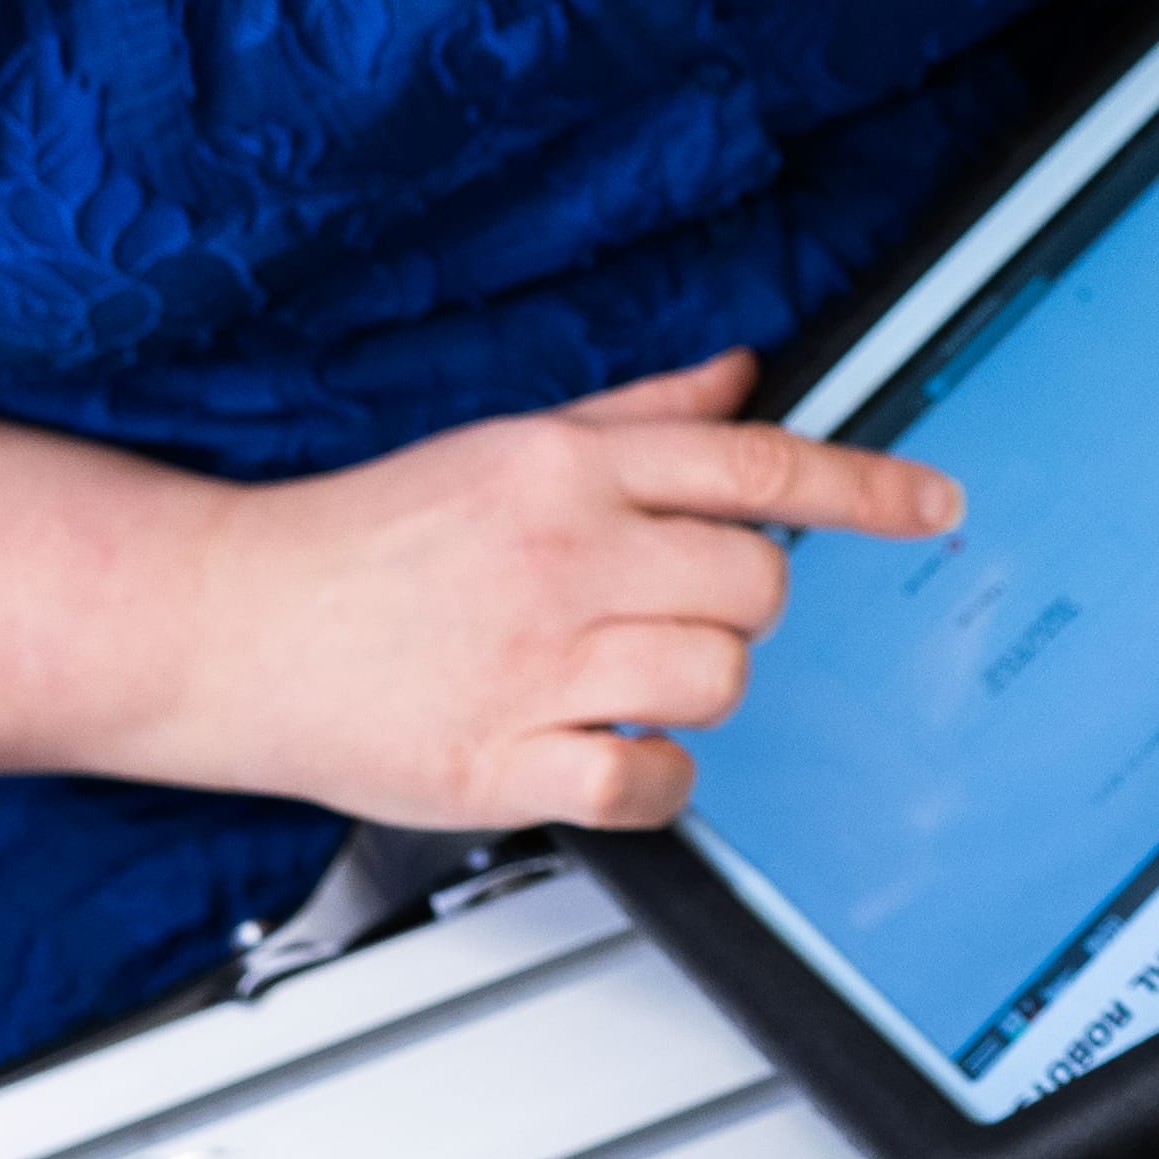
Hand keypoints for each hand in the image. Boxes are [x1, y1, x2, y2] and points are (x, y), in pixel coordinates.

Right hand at [148, 350, 956, 833]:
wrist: (224, 621)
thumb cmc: (362, 536)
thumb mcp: (504, 443)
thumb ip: (636, 415)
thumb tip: (740, 376)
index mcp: (564, 469)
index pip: (757, 465)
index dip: (867, 487)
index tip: (935, 505)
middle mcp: (560, 558)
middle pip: (755, 585)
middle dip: (739, 602)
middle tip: (667, 607)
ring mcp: (533, 665)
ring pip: (718, 679)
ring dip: (695, 687)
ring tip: (621, 676)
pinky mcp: (499, 764)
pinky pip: (650, 782)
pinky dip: (652, 777)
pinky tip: (604, 748)